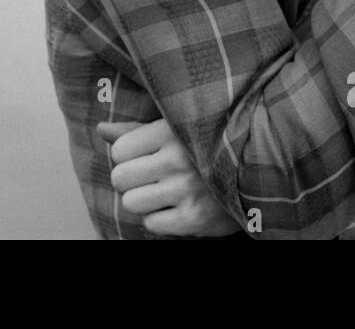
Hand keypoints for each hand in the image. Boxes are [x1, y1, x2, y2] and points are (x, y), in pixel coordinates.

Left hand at [97, 118, 242, 236]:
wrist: (254, 172)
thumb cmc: (203, 148)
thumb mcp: (173, 130)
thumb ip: (135, 131)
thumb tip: (100, 129)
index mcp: (170, 131)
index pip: (118, 151)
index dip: (127, 157)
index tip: (145, 157)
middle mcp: (178, 159)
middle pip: (120, 179)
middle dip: (131, 181)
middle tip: (152, 178)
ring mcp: (187, 189)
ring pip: (131, 203)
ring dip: (144, 201)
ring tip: (164, 192)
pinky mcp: (195, 218)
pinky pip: (151, 224)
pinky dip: (160, 220)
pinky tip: (176, 207)